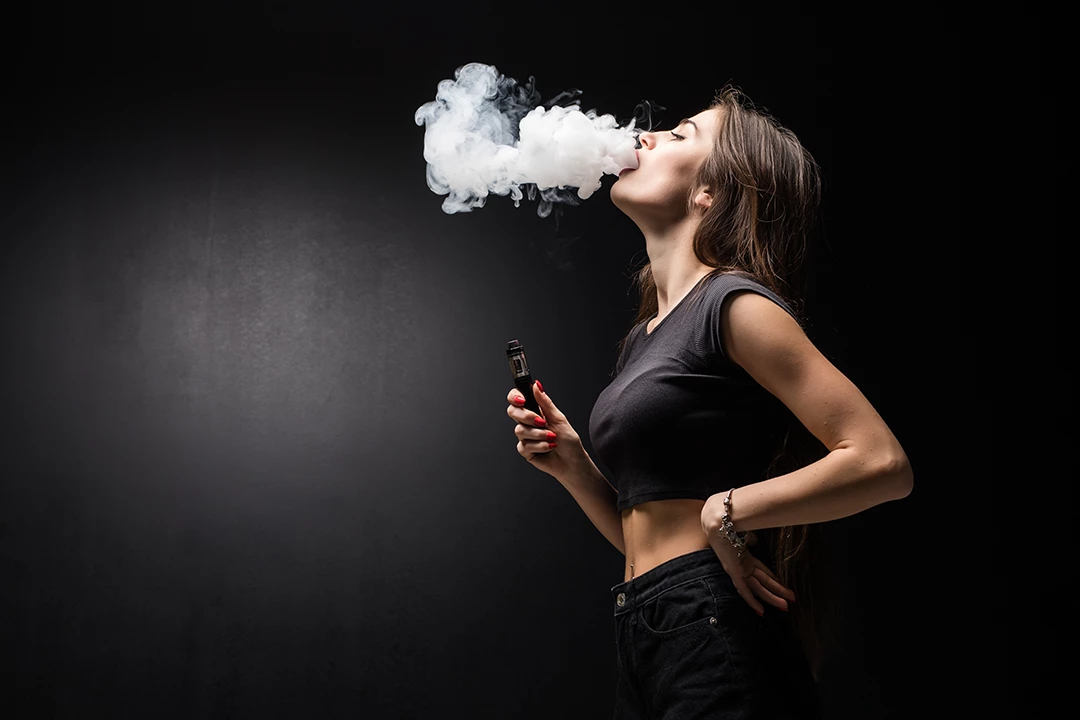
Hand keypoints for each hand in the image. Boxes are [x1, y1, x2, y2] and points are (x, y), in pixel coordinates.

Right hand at [506, 380, 585, 481]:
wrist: (572, 462)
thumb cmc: (569, 441)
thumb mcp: (558, 418)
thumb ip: (545, 402)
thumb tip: (536, 385)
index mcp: (535, 410)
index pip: (517, 398)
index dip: (515, 397)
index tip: (522, 400)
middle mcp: (528, 422)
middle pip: (512, 412)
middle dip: (527, 416)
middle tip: (541, 422)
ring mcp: (526, 436)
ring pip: (520, 430)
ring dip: (539, 435)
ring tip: (552, 438)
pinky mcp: (525, 450)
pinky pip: (524, 446)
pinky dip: (540, 446)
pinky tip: (549, 447)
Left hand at [701, 493, 795, 616]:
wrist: (720, 522)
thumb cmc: (731, 524)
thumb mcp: (747, 532)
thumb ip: (752, 539)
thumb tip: (755, 540)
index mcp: (745, 557)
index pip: (762, 571)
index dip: (773, 580)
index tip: (782, 586)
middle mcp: (742, 566)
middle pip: (763, 583)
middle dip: (777, 593)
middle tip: (789, 603)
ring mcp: (738, 570)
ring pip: (758, 589)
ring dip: (772, 598)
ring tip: (785, 607)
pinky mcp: (734, 572)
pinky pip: (744, 590)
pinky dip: (752, 602)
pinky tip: (760, 611)